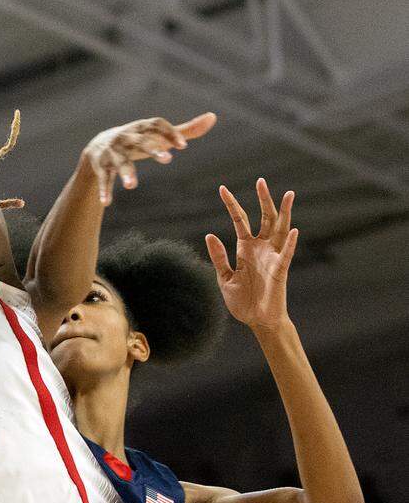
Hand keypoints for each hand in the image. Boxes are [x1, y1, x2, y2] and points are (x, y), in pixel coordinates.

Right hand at [83, 113, 216, 204]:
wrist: (99, 145)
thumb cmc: (138, 140)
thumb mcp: (159, 135)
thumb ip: (186, 130)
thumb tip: (212, 117)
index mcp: (142, 127)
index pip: (156, 124)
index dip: (170, 133)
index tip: (184, 145)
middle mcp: (126, 136)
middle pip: (139, 141)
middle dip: (151, 149)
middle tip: (168, 159)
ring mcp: (112, 151)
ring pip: (119, 161)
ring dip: (125, 172)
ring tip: (132, 186)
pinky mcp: (101, 166)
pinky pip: (104, 178)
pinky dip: (104, 189)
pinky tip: (106, 203)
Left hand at [205, 179, 297, 328]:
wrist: (257, 321)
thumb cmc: (242, 301)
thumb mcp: (224, 277)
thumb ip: (219, 257)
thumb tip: (210, 235)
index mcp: (245, 248)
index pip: (240, 220)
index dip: (232, 205)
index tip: (222, 188)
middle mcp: (260, 248)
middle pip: (263, 218)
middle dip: (263, 200)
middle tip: (261, 181)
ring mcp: (272, 257)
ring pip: (279, 230)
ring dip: (283, 213)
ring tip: (287, 194)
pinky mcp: (280, 271)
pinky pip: (285, 254)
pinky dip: (289, 243)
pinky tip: (292, 230)